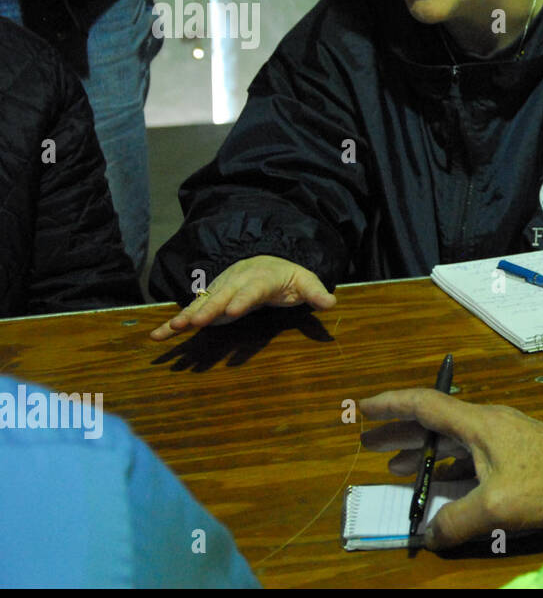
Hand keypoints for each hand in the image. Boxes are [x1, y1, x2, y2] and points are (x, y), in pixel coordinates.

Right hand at [149, 254, 335, 339]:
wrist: (266, 261)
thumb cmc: (287, 276)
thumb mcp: (305, 282)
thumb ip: (315, 293)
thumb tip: (330, 302)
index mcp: (261, 277)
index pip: (252, 289)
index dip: (242, 299)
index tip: (232, 311)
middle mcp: (236, 281)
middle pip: (222, 295)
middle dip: (209, 309)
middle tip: (197, 323)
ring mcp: (221, 290)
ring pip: (203, 303)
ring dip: (187, 315)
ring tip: (171, 330)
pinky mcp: (211, 300)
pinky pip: (192, 311)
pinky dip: (174, 322)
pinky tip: (158, 336)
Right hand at [360, 389, 542, 549]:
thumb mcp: (495, 507)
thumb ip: (455, 522)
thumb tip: (428, 535)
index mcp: (479, 424)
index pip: (425, 405)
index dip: (392, 405)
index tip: (363, 408)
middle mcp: (488, 423)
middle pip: (434, 421)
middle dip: (400, 431)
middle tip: (368, 441)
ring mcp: (503, 438)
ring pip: (452, 439)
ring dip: (423, 451)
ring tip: (395, 467)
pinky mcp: (516, 454)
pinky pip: (470, 455)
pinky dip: (448, 466)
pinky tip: (440, 486)